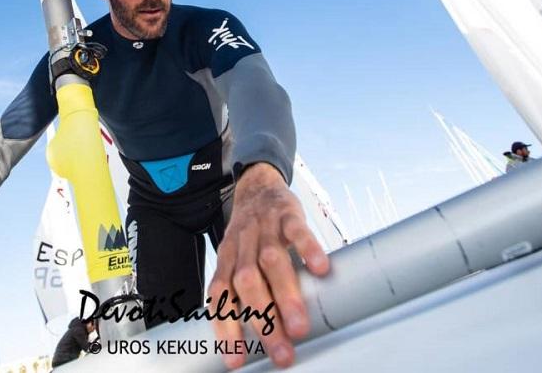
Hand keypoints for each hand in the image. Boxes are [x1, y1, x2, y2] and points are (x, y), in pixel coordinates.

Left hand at [208, 163, 329, 368]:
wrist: (256, 186)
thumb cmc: (249, 236)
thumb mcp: (236, 260)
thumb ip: (242, 292)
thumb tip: (257, 336)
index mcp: (226, 261)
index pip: (220, 297)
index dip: (225, 329)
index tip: (237, 361)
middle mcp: (242, 246)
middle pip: (247, 285)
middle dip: (263, 322)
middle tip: (282, 353)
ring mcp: (264, 228)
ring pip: (271, 261)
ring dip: (285, 296)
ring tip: (300, 328)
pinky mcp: (287, 214)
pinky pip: (297, 231)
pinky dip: (307, 249)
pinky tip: (320, 270)